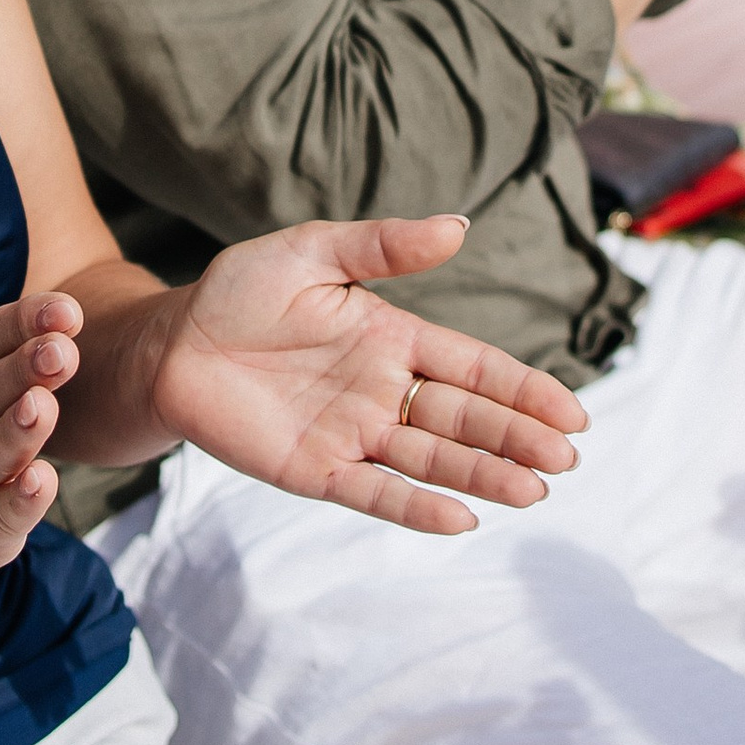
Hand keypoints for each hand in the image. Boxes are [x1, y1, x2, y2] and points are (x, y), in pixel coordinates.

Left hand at [148, 212, 587, 534]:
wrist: (171, 342)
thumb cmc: (241, 290)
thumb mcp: (315, 251)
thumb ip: (384, 246)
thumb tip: (460, 226)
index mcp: (393, 337)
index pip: (473, 367)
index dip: (522, 390)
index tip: (573, 413)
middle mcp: (384, 391)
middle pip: (464, 419)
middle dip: (516, 438)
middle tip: (567, 459)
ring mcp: (352, 434)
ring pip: (431, 459)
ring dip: (482, 475)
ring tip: (534, 491)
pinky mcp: (314, 470)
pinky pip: (373, 492)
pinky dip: (416, 506)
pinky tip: (463, 518)